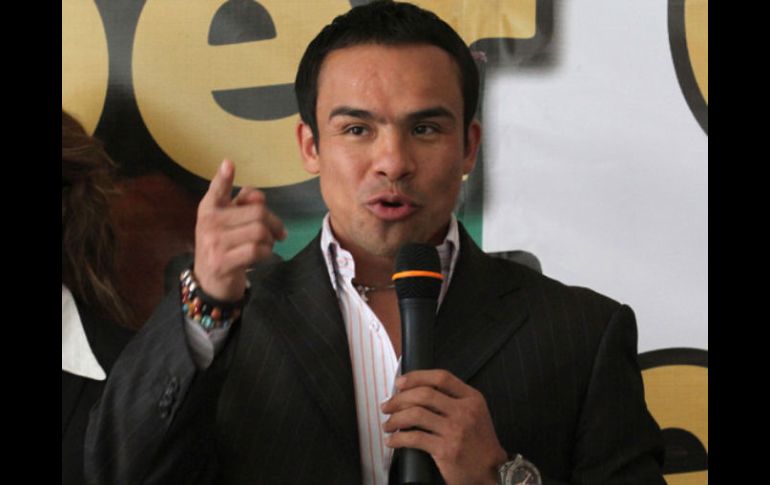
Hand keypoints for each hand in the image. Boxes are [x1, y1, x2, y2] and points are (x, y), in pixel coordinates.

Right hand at [193, 159, 285, 300]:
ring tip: (266, 245)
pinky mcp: (222, 262)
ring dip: (270, 240)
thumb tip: (259, 197)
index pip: (217, 190)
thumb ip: (243, 204)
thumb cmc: (224, 245)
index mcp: (209, 209)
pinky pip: (256, 250)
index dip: (223, 177)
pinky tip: (261, 255)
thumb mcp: (229, 222)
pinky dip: (266, 253)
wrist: (210, 281)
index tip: (229, 164)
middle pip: (257, 213)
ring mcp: (213, 243)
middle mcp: (208, 222)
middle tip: (278, 233)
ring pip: (259, 232)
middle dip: (274, 223)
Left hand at [381, 369, 507, 484]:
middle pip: (424, 394)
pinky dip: (398, 438)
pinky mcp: (446, 450)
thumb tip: (416, 391)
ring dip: (395, 418)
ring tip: (388, 424)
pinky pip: (414, 438)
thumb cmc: (478, 443)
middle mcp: (465, 412)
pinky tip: (392, 441)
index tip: (400, 382)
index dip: (417, 377)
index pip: (441, 378)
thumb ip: (453, 400)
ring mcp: (455, 431)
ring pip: (415, 415)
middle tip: (387, 406)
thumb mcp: (475, 414)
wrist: (490, 472)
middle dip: (399, 399)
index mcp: (472, 398)